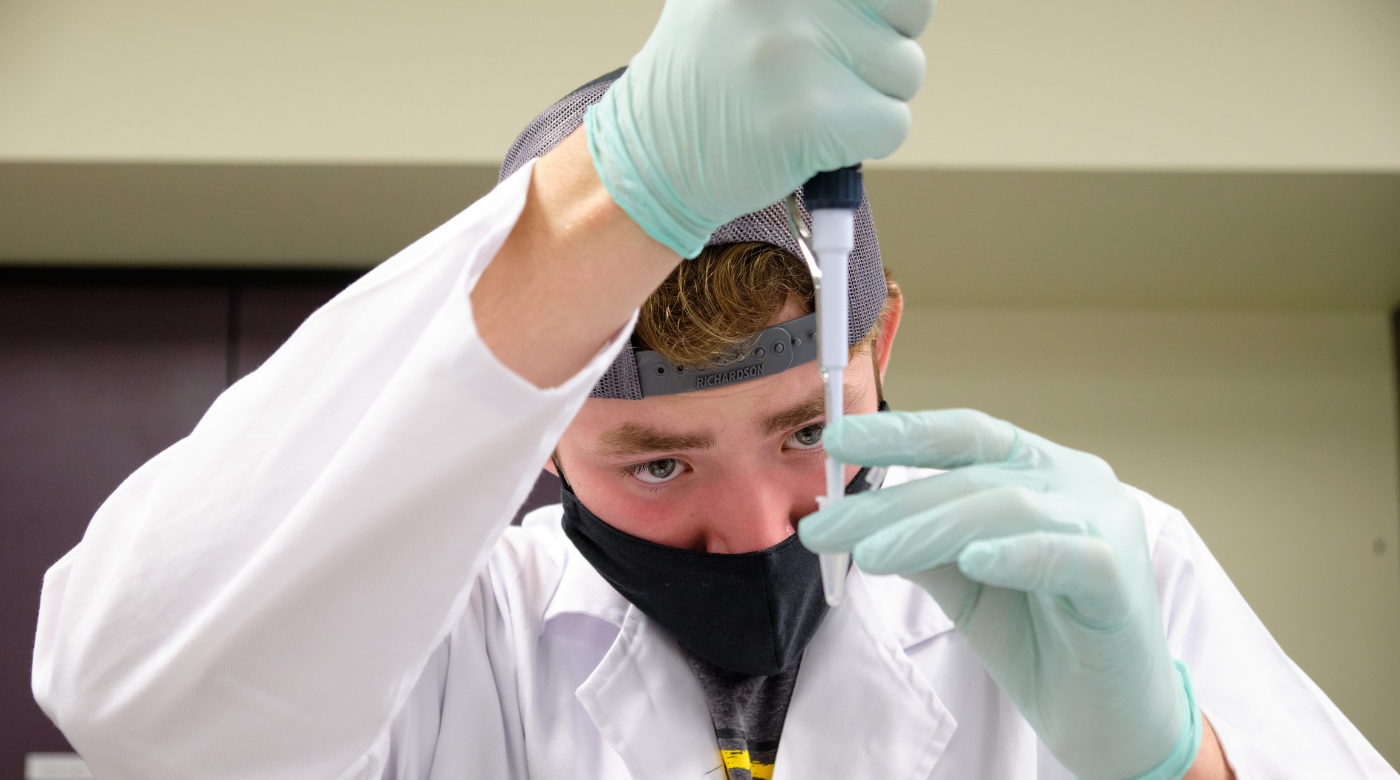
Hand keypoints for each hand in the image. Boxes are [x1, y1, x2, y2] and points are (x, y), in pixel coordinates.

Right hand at [586, 0, 932, 257]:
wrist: (653, 156)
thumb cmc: (712, 76)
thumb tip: (907, 1)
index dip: (880, 7)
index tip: (849, 25)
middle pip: (908, 8)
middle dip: (882, 46)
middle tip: (826, 70)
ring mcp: (795, 49)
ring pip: (904, 70)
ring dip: (869, 99)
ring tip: (805, 104)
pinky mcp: (809, 115)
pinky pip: (891, 124)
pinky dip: (863, 144)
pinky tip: (810, 139)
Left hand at [800, 409, 1202, 779]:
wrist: (1107, 716)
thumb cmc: (1039, 637)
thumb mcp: (962, 582)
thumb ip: (920, 543)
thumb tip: (850, 515)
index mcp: (1037, 470)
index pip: (965, 435)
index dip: (902, 432)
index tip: (835, 440)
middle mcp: (1075, 481)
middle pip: (971, 476)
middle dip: (890, 502)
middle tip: (824, 526)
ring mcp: (1102, 523)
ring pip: (1004, 507)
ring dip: (928, 529)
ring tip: (871, 555)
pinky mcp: (1118, 578)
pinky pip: (1063, 554)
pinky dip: (1015, 553)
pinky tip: (972, 560)